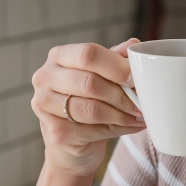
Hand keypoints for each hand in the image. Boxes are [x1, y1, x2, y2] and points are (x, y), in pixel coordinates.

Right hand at [30, 39, 144, 177]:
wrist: (70, 140)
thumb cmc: (86, 99)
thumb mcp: (100, 74)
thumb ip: (114, 58)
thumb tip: (134, 46)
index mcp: (59, 56)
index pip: (88, 54)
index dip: (116, 66)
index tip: (135, 78)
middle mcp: (45, 78)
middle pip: (90, 83)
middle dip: (121, 95)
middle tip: (141, 102)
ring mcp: (45, 106)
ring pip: (92, 109)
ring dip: (121, 114)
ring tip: (138, 116)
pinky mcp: (55, 132)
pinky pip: (93, 130)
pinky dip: (118, 129)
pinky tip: (129, 126)